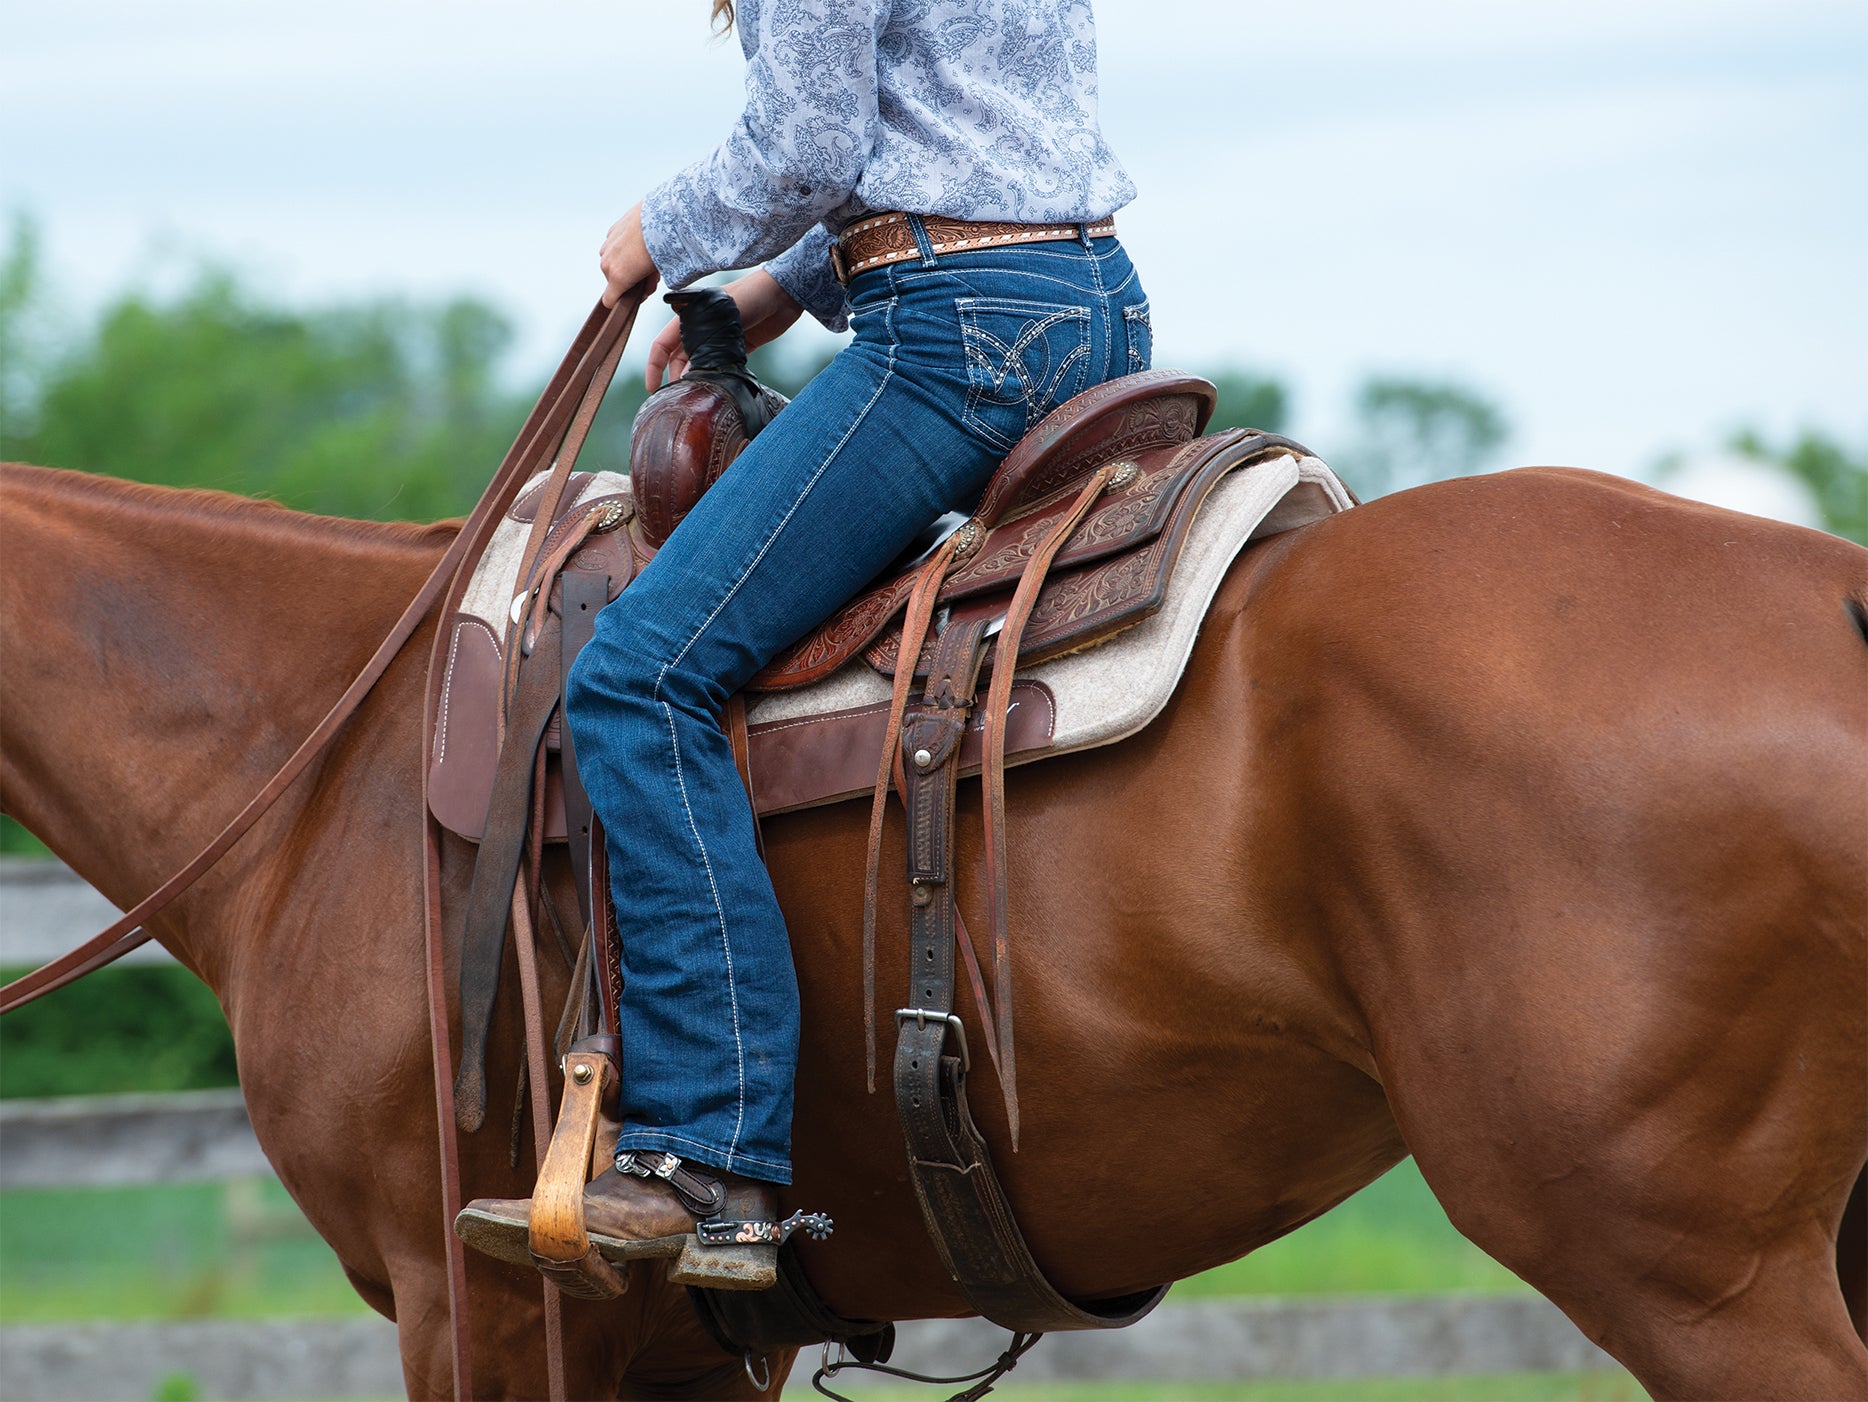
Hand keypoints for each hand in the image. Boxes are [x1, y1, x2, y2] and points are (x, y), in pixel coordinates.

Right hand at [598, 204, 658, 307]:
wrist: (661, 216)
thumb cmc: (660, 247)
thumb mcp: (656, 275)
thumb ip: (646, 287)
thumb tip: (644, 289)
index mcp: (617, 277)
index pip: (609, 300)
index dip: (624, 300)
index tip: (637, 294)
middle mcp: (607, 262)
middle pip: (614, 280)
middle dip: (630, 279)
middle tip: (650, 273)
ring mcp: (607, 245)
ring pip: (613, 261)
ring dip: (626, 262)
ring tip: (645, 256)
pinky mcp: (611, 231)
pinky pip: (614, 245)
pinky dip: (625, 246)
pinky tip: (640, 242)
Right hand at [644, 270, 804, 391]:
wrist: (782, 295)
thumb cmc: (749, 295)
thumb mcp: (718, 315)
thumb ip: (701, 342)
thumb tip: (687, 373)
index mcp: (689, 316)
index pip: (662, 343)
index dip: (654, 365)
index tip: (653, 387)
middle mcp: (700, 328)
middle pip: (679, 357)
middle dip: (675, 377)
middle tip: (678, 398)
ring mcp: (719, 339)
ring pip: (699, 364)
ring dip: (696, 379)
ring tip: (695, 396)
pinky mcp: (737, 347)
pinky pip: (720, 366)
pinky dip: (715, 377)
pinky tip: (715, 389)